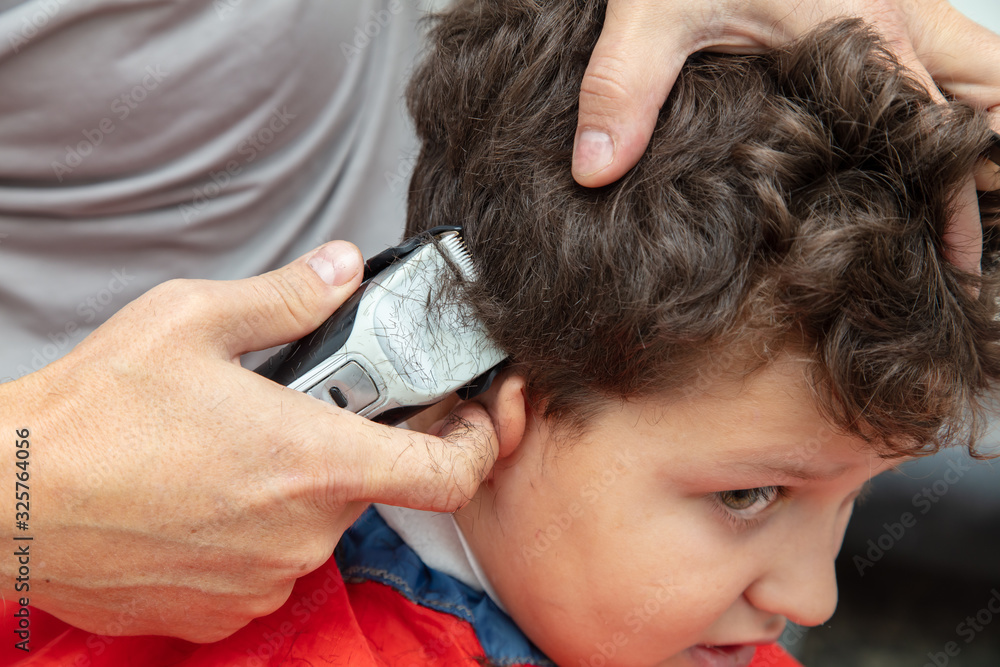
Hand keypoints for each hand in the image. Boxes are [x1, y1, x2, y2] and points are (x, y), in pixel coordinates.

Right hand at [0, 241, 499, 641]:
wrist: (9, 499)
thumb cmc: (95, 413)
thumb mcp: (194, 320)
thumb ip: (289, 296)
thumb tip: (344, 269)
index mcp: (314, 460)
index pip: (449, 473)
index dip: (479, 443)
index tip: (471, 416)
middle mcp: (303, 531)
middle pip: (369, 486)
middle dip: (344, 444)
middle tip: (291, 409)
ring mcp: (264, 579)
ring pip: (314, 525)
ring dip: (292, 488)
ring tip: (229, 450)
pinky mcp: (223, 611)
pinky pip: (267, 566)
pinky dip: (253, 531)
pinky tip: (202, 496)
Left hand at [573, 0, 999, 270]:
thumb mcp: (650, 16)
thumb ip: (624, 91)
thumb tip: (597, 171)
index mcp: (857, 34)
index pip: (926, 135)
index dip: (944, 203)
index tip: (947, 267)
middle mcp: (897, 21)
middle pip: (990, 101)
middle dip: (988, 176)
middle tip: (969, 259)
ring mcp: (902, 4)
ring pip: (985, 75)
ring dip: (985, 139)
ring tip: (971, 217)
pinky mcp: (885, 1)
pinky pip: (950, 59)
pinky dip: (961, 107)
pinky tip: (925, 155)